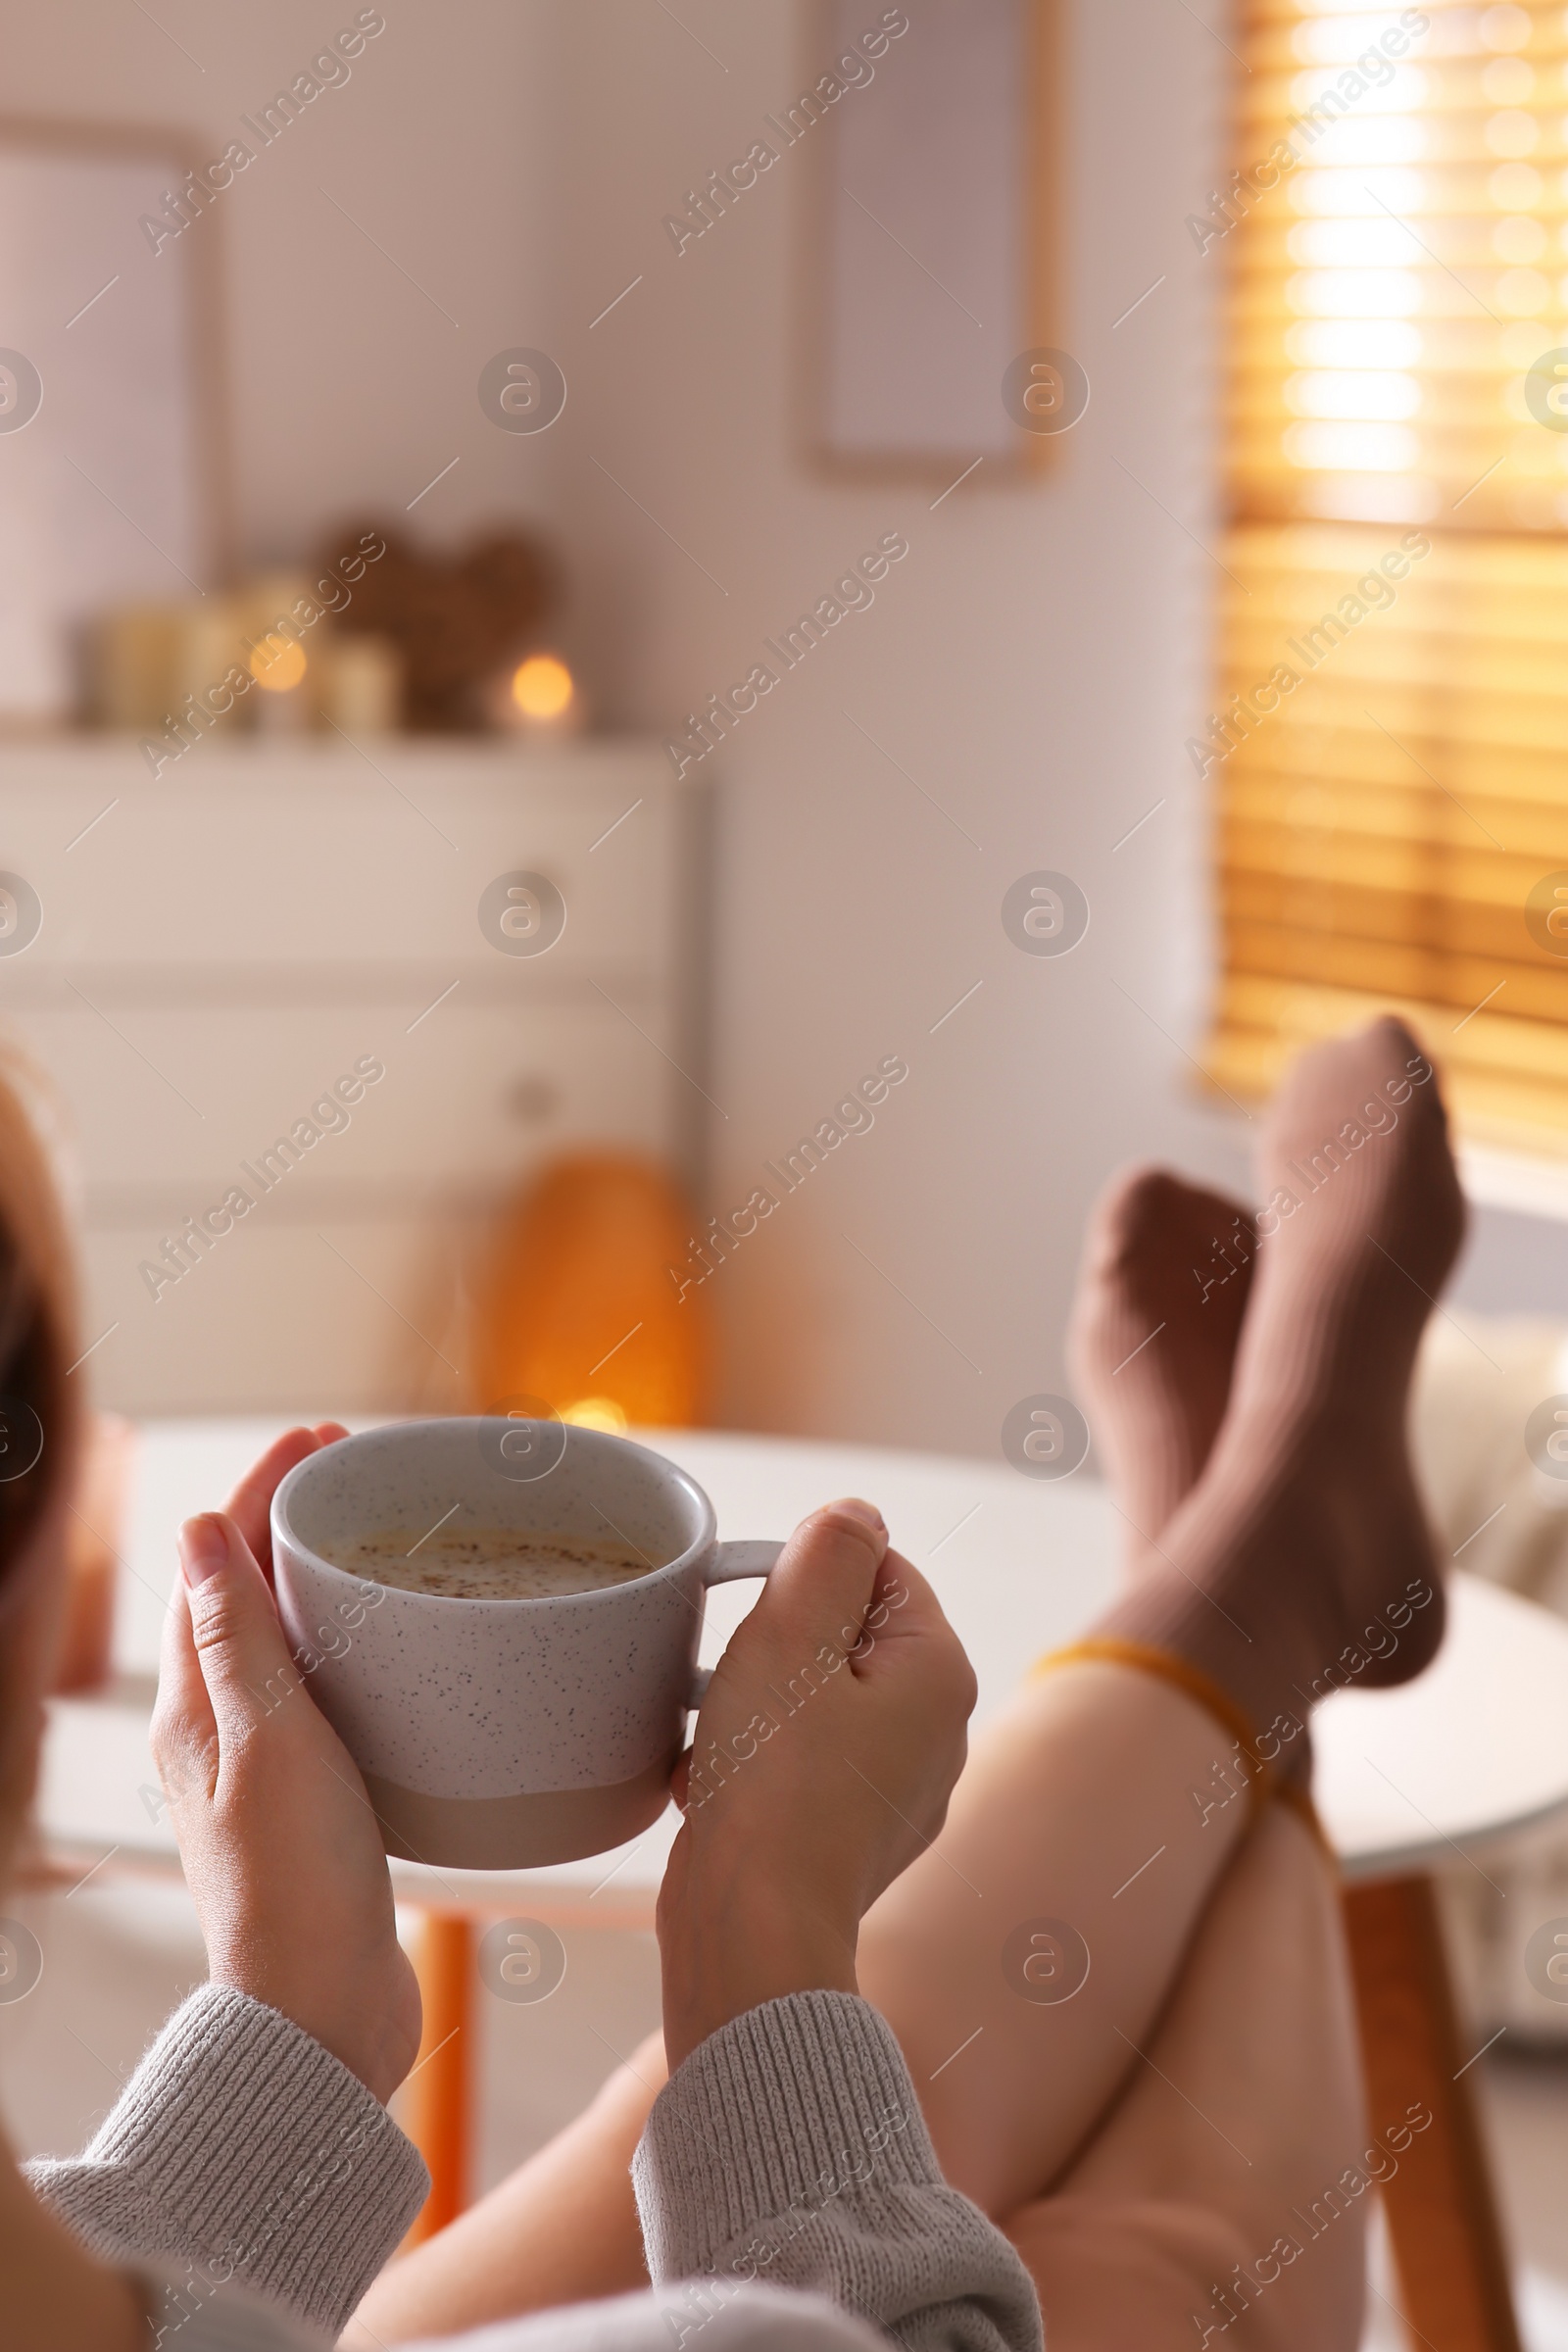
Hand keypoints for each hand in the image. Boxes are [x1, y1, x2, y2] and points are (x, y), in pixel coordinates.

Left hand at [149, 1426, 420, 2103]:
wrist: (321, 2016)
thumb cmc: (295, 1884)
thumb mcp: (268, 1741)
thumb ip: (238, 1637)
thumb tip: (201, 1525)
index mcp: (195, 1709)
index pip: (217, 1566)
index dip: (263, 1491)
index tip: (321, 1440)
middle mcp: (220, 1733)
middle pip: (246, 1595)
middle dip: (292, 1520)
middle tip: (357, 1470)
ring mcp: (266, 1770)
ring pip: (286, 1644)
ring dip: (324, 1580)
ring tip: (384, 1537)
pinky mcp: (315, 1804)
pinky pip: (327, 1697)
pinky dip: (357, 1649)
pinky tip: (407, 1654)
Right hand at [658, 1499, 974, 2069]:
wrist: (752, 1936)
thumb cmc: (771, 1784)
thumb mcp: (790, 1634)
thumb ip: (828, 1555)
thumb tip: (856, 1513)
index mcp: (940, 1673)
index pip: (880, 1570)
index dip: (806, 1576)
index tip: (758, 1617)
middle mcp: (937, 1734)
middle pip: (843, 1637)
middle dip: (773, 1646)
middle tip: (732, 1680)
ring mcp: (896, 1794)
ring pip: (810, 1704)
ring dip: (750, 1707)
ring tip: (713, 1737)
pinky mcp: (847, 1841)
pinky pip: (795, 1769)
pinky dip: (748, 1766)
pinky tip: (707, 1787)